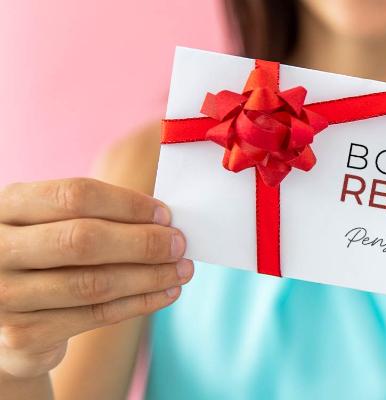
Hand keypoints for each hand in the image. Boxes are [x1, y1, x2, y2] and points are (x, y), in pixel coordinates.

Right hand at [0, 178, 190, 378]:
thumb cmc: (43, 258)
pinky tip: (165, 294)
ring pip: (94, 283)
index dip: (127, 204)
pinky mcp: (22, 334)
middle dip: (143, 242)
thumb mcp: (51, 224)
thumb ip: (97, 215)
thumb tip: (164, 221)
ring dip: (149, 276)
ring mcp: (5, 294)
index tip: (165, 215)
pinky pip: (95, 316)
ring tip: (181, 270)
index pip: (74, 196)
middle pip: (83, 240)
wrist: (4, 320)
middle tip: (179, 244)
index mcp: (8, 205)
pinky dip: (139, 303)